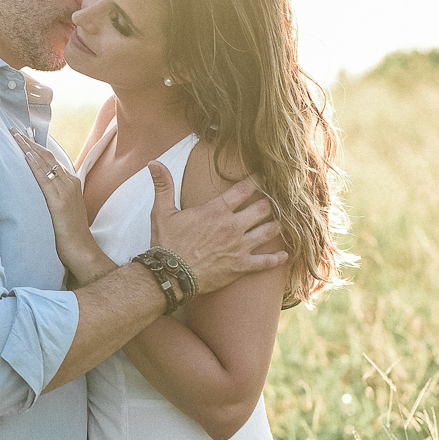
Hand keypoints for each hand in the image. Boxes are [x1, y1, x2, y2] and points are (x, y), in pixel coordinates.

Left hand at [10, 130, 115, 283]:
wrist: (82, 251)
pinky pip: (45, 180)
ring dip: (29, 148)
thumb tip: (36, 189)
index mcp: (70, 183)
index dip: (35, 146)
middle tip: (12, 129)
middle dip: (29, 142)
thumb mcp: (62, 208)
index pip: (50, 159)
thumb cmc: (69, 233)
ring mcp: (66, 191)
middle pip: (47, 156)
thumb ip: (53, 195)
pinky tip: (26, 156)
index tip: (20, 136)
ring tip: (14, 136)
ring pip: (45, 163)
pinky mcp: (60, 202)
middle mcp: (69, 182)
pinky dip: (35, 166)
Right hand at [147, 161, 287, 295]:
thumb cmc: (166, 243)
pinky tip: (286, 255)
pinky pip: (265, 262)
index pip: (244, 190)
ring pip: (269, 231)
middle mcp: (232, 226)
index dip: (257, 181)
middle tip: (278, 198)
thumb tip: (153, 163)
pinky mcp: (241, 267)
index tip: (264, 176)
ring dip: (278, 225)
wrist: (170, 276)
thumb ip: (163, 185)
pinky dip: (277, 259)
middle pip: (263, 208)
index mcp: (216, 211)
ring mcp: (239, 247)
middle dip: (272, 202)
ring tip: (284, 220)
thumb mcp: (162, 211)